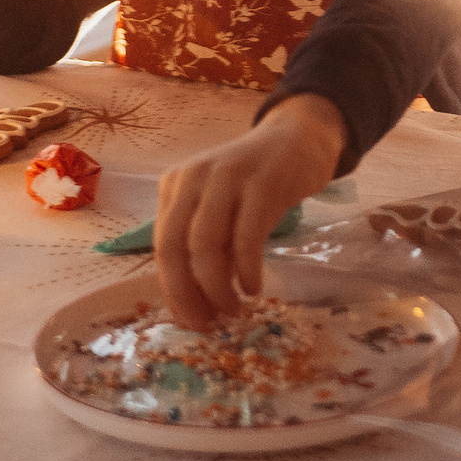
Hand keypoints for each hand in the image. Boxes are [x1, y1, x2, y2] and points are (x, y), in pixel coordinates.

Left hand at [154, 95, 346, 328]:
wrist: (298, 137)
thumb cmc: (257, 180)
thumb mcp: (220, 204)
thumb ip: (204, 241)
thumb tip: (195, 300)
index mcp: (175, 185)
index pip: (162, 246)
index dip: (173, 289)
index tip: (190, 320)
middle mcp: (193, 178)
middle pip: (174, 247)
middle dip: (187, 293)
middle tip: (208, 323)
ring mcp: (227, 177)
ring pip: (205, 245)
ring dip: (217, 288)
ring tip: (234, 309)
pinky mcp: (262, 182)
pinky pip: (246, 237)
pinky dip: (246, 270)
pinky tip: (254, 287)